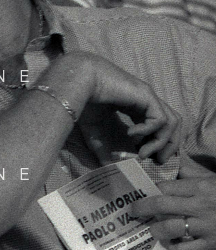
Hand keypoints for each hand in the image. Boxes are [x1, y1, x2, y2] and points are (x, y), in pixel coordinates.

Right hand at [50, 53, 179, 162]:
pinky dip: (149, 130)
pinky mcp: (147, 96)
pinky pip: (160, 119)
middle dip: (168, 145)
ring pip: (172, 122)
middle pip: (172, 124)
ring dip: (162, 142)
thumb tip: (110, 169)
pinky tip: (131, 134)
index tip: (145, 156)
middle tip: (157, 161)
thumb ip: (104, 150)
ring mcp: (149, 97)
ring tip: (144, 153)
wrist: (78, 80)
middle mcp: (147, 101)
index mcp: (137, 106)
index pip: (160, 125)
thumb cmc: (83, 101)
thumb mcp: (94, 133)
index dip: (157, 142)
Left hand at [132, 160, 215, 249]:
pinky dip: (176, 248)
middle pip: (160, 204)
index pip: (166, 187)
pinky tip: (174, 245)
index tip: (142, 194)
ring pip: (168, 228)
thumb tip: (178, 172)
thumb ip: (196, 179)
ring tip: (154, 230)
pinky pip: (185, 249)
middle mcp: (200, 205)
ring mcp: (206, 227)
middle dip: (141, 208)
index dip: (150, 191)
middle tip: (133, 211)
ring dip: (156, 230)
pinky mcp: (212, 246)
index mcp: (202, 187)